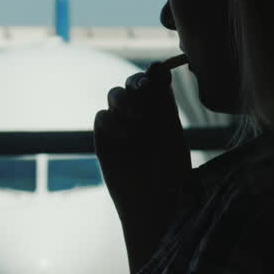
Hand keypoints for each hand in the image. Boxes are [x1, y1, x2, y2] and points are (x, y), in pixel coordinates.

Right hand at [94, 60, 191, 273]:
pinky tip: (126, 135)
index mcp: (162, 112)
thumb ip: (164, 103)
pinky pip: (102, 118)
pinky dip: (113, 120)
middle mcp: (141, 115)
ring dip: (125, 100)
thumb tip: (160, 67)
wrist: (154, 207)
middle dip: (136, 83)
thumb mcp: (171, 135)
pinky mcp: (104, 140)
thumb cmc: (171, 174)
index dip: (153, 76)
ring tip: (138, 117)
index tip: (158, 77)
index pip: (153, 82)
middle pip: (131, 84)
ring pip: (114, 96)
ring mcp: (121, 126)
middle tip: (144, 89)